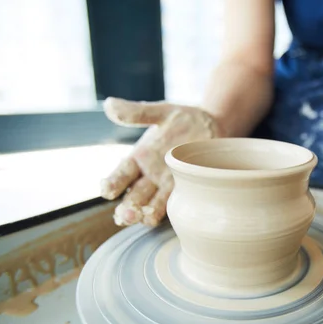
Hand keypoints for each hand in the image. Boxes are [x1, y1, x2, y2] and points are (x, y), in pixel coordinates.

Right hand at [100, 97, 221, 225]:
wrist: (215, 126)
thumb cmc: (185, 119)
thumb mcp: (162, 112)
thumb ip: (137, 113)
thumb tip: (108, 105)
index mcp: (139, 157)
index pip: (121, 173)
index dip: (113, 182)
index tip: (107, 190)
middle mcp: (150, 176)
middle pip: (133, 196)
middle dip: (127, 207)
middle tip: (124, 215)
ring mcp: (167, 185)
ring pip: (150, 205)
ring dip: (144, 214)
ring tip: (141, 218)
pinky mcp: (186, 190)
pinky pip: (173, 205)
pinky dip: (165, 213)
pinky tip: (161, 218)